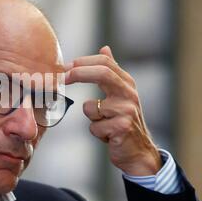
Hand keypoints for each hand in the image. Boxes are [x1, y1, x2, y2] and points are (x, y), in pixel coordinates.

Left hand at [64, 46, 161, 175]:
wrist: (139, 152)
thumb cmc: (123, 121)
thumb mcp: (119, 94)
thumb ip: (111, 71)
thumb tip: (104, 48)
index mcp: (126, 83)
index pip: (104, 63)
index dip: (82, 62)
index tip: (64, 68)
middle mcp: (129, 94)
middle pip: (103, 73)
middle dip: (79, 73)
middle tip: (62, 79)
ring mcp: (127, 110)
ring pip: (90, 107)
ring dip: (91, 118)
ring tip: (103, 124)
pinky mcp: (122, 127)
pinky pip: (94, 127)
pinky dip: (96, 132)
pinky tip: (108, 136)